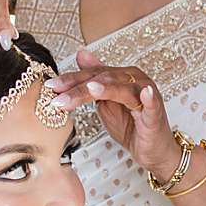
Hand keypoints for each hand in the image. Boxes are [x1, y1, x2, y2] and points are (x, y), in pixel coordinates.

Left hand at [42, 49, 181, 182]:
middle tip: (57, 95)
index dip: (70, 80)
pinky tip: (144, 93)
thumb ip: (93, 81)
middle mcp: (134, 80)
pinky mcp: (155, 113)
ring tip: (90, 88)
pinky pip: (151, 104)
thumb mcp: (106, 103)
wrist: (152, 151)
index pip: (91, 75)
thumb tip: (80, 54)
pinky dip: (148, 98)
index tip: (49, 88)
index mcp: (120, 77)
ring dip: (105, 88)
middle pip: (102, 79)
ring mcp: (146, 95)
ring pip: (120, 89)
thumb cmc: (131, 126)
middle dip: (78, 87)